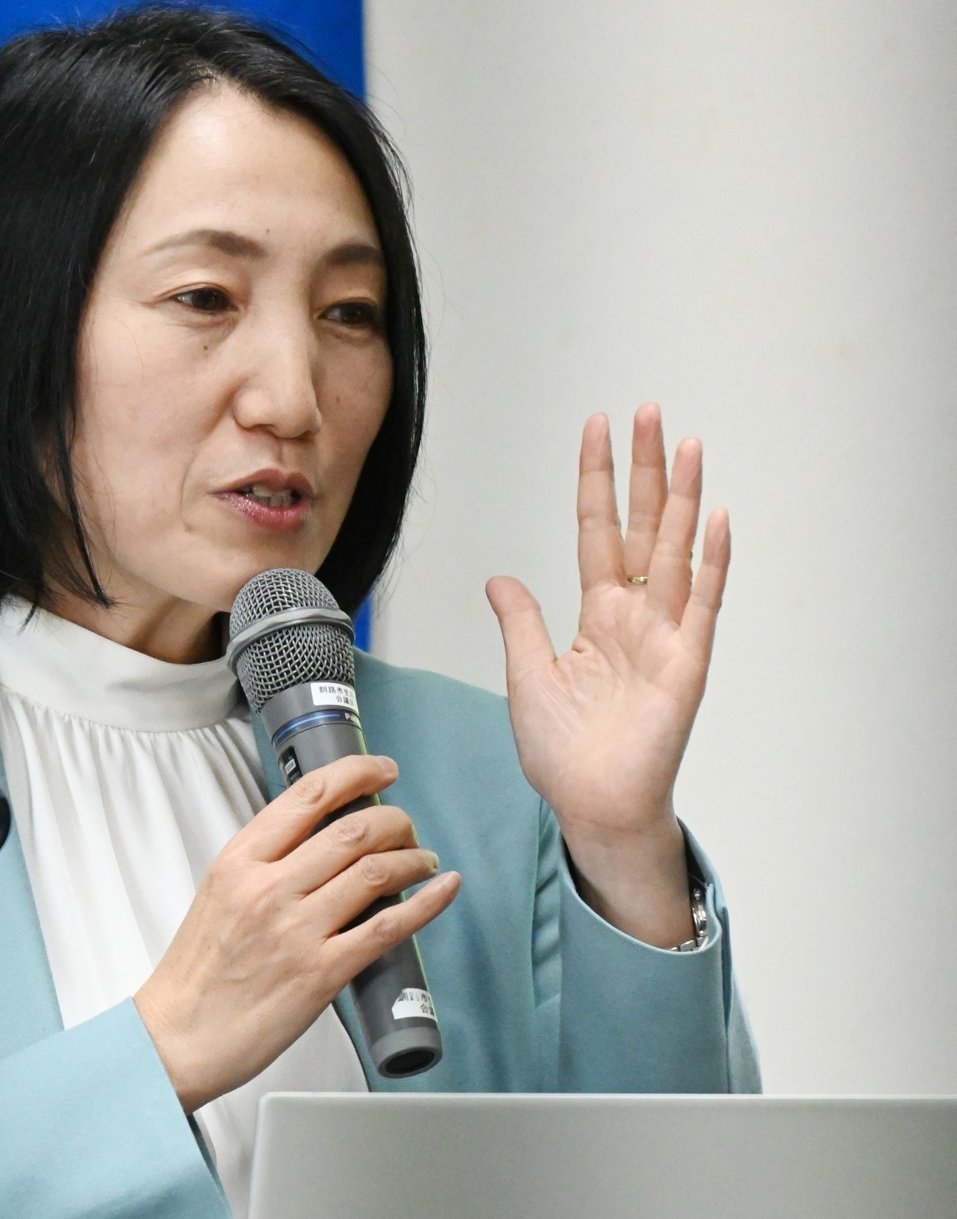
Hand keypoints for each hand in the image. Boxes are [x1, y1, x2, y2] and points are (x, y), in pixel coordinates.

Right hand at [134, 756, 459, 1112]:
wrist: (180, 1037)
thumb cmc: (197, 976)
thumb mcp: (219, 896)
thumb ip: (263, 866)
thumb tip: (319, 843)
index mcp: (240, 862)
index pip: (308, 795)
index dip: (358, 773)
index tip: (383, 771)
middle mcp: (269, 889)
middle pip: (354, 829)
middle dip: (396, 821)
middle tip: (407, 830)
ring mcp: (297, 930)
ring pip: (376, 870)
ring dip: (413, 858)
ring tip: (424, 860)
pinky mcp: (322, 972)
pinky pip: (389, 926)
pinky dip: (427, 901)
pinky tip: (443, 888)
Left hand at [484, 404, 729, 945]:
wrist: (590, 807)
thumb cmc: (563, 754)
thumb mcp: (526, 676)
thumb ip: (521, 622)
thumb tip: (499, 578)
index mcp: (596, 617)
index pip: (597, 531)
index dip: (597, 480)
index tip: (598, 427)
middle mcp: (635, 617)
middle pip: (641, 526)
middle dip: (645, 469)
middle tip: (650, 411)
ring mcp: (665, 636)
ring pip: (674, 552)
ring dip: (682, 498)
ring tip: (687, 443)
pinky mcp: (686, 664)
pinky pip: (701, 605)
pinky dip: (710, 562)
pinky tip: (717, 518)